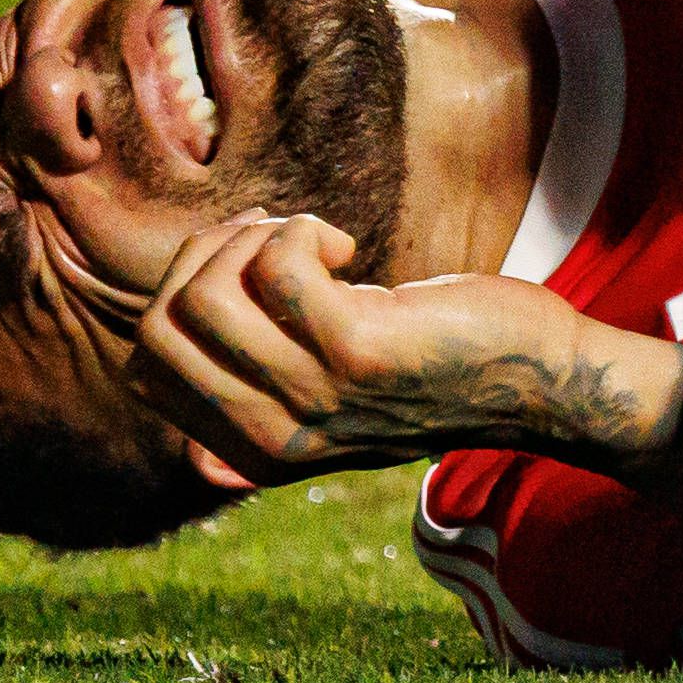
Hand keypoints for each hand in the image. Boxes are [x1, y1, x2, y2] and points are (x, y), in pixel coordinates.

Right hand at [124, 214, 682, 496]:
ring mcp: (313, 398)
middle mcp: (272, 436)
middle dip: (203, 259)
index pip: (146, 368)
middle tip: (275, 242)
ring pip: (203, 298)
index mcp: (252, 450)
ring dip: (250, 239)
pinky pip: (274, 268)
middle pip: (159, 329)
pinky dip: (297, 231)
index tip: (248, 268)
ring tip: (309, 240)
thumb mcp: (328, 393)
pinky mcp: (358, 351)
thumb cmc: (430, 366)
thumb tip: (158, 354)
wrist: (536, 382)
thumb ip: (253, 383)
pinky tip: (342, 244)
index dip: (179, 293)